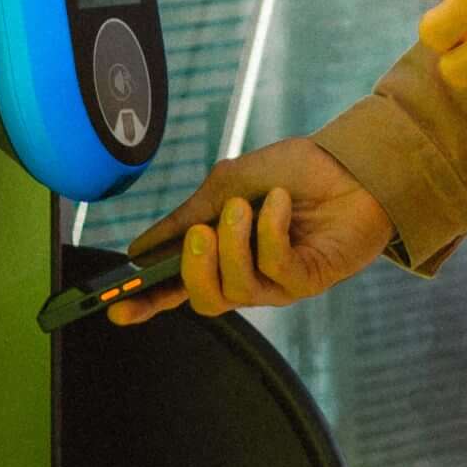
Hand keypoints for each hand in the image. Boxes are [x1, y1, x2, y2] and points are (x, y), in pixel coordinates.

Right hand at [107, 137, 391, 324]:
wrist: (351, 159)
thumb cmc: (295, 171)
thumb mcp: (228, 183)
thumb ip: (187, 215)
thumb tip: (140, 249)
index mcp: (222, 254)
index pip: (178, 287)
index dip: (146, 303)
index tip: (115, 307)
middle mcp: (247, 275)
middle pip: (204, 299)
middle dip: (194, 269)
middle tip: (200, 233)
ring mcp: (278, 281)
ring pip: (236, 287)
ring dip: (234, 242)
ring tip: (245, 207)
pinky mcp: (310, 278)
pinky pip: (276, 269)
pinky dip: (271, 231)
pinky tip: (280, 204)